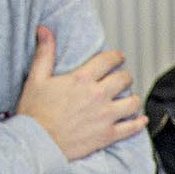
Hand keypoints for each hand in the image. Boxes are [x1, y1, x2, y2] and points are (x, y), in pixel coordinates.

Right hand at [15, 26, 142, 160]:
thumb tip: (44, 29)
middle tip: (121, 80)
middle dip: (124, 77)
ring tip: (128, 99)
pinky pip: (131, 128)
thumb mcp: (36, 79)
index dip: (116, 57)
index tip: (118, 58)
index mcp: (82, 79)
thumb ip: (44, 53)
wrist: (36, 143)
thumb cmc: (33, 112)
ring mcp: (105, 116)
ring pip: (133, 102)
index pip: (109, 60)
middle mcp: (98, 96)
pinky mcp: (107, 135)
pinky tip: (140, 119)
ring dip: (132, 99)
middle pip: (124, 79)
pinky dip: (139, 123)